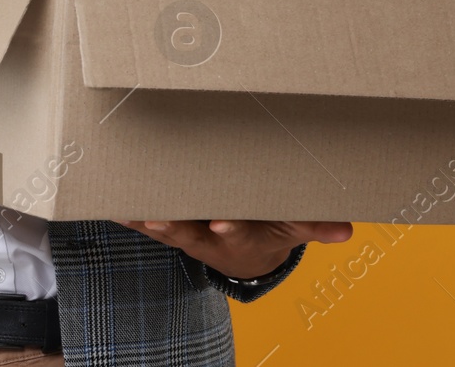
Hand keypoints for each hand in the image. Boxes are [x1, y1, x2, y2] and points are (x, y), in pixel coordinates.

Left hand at [113, 219, 353, 279]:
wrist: (246, 252)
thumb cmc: (270, 228)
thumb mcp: (294, 228)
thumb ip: (315, 226)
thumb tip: (346, 231)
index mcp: (242, 235)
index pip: (237, 232)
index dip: (230, 228)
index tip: (222, 223)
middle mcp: (209, 239)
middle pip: (190, 233)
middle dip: (173, 224)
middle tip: (155, 217)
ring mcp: (187, 235)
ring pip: (163, 227)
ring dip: (142, 220)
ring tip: (123, 207)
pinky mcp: (169, 227)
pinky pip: (144, 221)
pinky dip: (126, 214)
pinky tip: (108, 202)